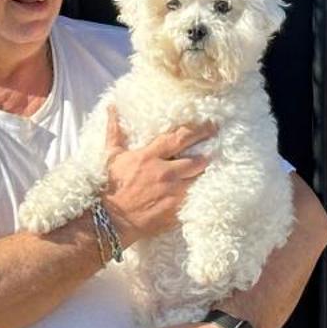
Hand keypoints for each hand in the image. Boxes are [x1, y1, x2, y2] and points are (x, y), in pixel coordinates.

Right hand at [100, 108, 212, 245]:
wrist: (110, 220)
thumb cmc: (111, 186)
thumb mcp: (112, 156)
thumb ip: (115, 131)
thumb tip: (112, 107)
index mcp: (149, 157)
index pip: (180, 138)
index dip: (198, 131)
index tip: (210, 126)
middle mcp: (164, 173)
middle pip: (197, 160)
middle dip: (208, 153)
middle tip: (216, 147)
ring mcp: (172, 194)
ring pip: (198, 179)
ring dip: (204, 174)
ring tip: (212, 168)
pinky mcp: (175, 211)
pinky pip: (194, 199)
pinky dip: (200, 193)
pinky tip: (205, 190)